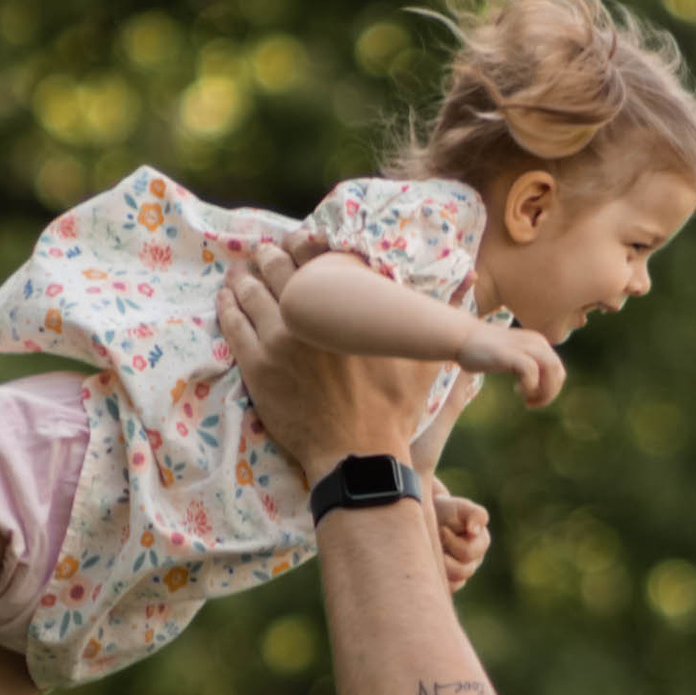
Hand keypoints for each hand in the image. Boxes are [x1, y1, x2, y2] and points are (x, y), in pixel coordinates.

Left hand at [223, 259, 435, 481]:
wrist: (359, 454)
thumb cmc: (395, 408)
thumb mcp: (426, 356)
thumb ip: (442, 312)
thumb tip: (468, 276)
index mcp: (348, 306)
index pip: (320, 257)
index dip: (307, 242)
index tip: (303, 239)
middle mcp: (312, 315)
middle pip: (280, 268)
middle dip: (271, 254)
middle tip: (268, 249)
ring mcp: (279, 338)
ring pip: (252, 292)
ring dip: (245, 275)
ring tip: (243, 268)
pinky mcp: (257, 365)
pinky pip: (233, 324)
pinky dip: (228, 304)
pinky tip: (226, 295)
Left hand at [434, 485, 490, 592]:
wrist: (428, 516)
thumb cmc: (446, 510)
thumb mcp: (460, 507)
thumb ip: (474, 514)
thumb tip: (475, 530)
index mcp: (481, 542)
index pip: (468, 553)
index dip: (451, 541)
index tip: (440, 529)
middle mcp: (474, 560)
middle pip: (463, 571)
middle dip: (444, 556)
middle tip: (431, 541)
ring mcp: (462, 573)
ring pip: (455, 582)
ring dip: (438, 566)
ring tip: (429, 550)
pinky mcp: (449, 582)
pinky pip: (445, 588)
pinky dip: (435, 577)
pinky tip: (427, 562)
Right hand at [462, 322, 565, 410]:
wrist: (462, 337)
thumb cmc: (483, 350)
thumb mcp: (512, 355)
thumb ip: (526, 364)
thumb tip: (538, 385)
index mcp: (538, 343)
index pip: (558, 370)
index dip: (550, 389)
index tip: (532, 398)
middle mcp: (535, 342)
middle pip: (558, 371)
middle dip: (549, 393)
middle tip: (531, 403)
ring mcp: (524, 346)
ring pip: (552, 369)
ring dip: (544, 391)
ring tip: (527, 399)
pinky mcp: (510, 353)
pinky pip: (531, 371)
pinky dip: (529, 386)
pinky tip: (516, 390)